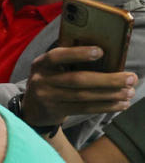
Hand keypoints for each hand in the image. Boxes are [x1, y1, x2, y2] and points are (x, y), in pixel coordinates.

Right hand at [22, 45, 137, 126]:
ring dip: (110, 94)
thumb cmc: (52, 81)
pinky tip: (120, 104)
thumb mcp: (54, 68)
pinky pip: (83, 109)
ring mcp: (46, 97)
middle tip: (131, 78)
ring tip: (129, 92)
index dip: (78, 54)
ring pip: (83, 96)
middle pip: (77, 79)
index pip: (58, 56)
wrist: (32, 108)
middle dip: (107, 79)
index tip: (101, 52)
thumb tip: (110, 59)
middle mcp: (41, 80)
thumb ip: (71, 62)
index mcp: (41, 63)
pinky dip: (104, 106)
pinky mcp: (54, 111)